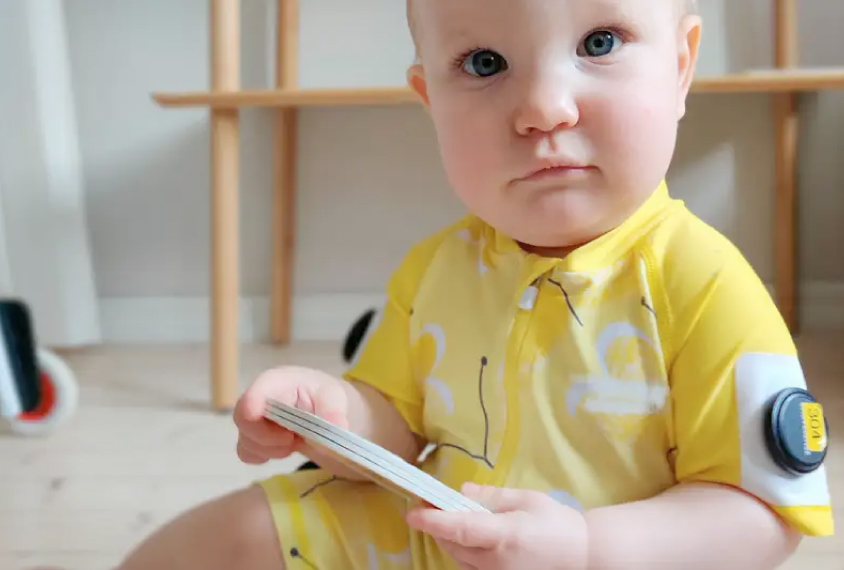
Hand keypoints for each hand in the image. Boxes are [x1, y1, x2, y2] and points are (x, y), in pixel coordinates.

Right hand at [233, 366, 348, 463]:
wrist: (323, 408)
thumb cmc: (325, 396)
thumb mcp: (335, 398)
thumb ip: (334, 411)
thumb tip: (337, 428)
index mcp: (273, 382)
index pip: (250, 401)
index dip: (258, 422)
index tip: (289, 436)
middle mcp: (256, 397)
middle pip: (245, 424)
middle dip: (272, 439)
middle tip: (296, 438)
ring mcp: (251, 417)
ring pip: (245, 442)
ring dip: (272, 449)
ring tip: (295, 439)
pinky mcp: (251, 435)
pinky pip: (247, 453)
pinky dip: (266, 456)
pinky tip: (285, 447)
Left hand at [407, 483, 587, 569]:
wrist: (583, 556)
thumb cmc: (557, 523)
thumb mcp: (528, 500)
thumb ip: (492, 497)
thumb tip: (462, 493)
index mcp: (504, 536)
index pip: (459, 528)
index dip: (433, 520)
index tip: (413, 511)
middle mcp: (495, 561)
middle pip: (452, 544)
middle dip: (437, 525)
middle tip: (430, 503)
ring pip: (458, 558)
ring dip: (447, 538)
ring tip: (447, 517)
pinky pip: (469, 568)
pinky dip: (460, 551)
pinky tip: (465, 537)